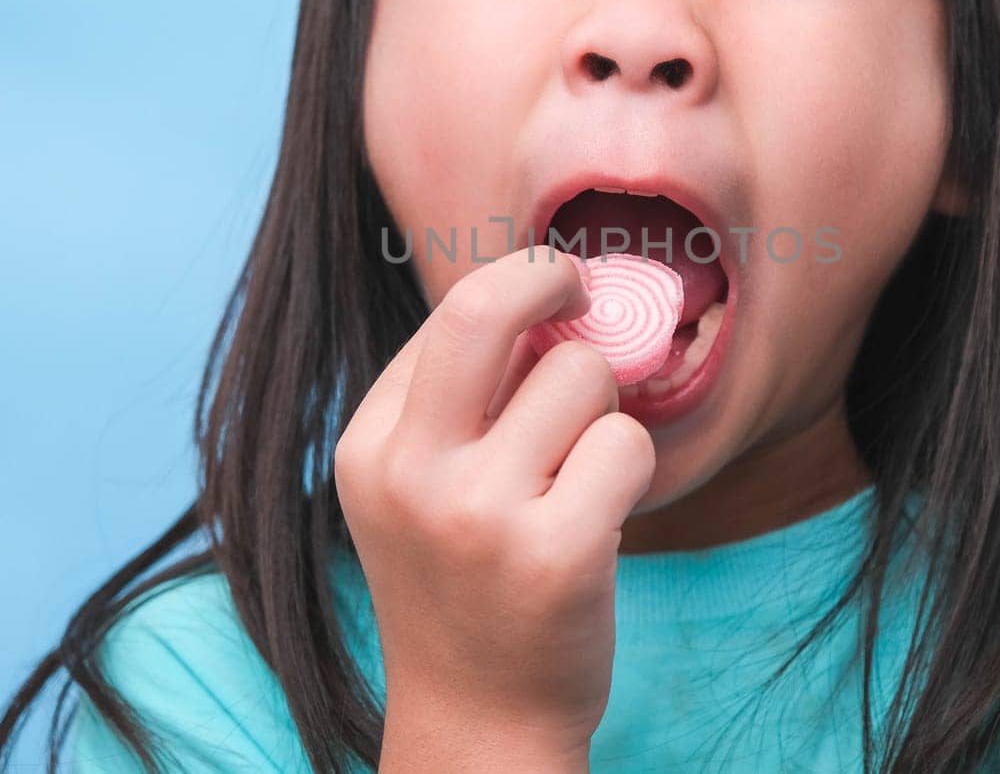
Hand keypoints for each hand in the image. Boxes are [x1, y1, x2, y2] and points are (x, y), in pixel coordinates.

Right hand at [334, 245, 655, 766]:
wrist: (479, 722)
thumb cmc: (466, 585)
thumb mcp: (417, 488)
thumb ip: (457, 396)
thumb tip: (544, 291)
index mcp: (369, 446)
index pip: (449, 313)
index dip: (517, 291)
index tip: (551, 301)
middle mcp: (410, 473)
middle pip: (488, 306)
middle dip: (552, 277)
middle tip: (582, 291)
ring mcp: (478, 514)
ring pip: (583, 373)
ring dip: (602, 410)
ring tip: (577, 474)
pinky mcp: (556, 554)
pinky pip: (627, 441)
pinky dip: (631, 466)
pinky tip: (602, 514)